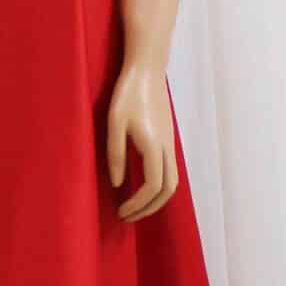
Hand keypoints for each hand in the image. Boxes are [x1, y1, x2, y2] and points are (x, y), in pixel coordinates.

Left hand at [105, 60, 178, 220]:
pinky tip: (141, 185)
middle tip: (128, 216)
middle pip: (168, 190)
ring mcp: (170, 143)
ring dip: (156, 199)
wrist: (147, 70)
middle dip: (149, 208)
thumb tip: (118, 184)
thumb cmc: (127, 94)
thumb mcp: (114, 123)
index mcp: (153, 145)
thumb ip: (115, 154)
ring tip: (136, 206)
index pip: (153, 186)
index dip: (138, 204)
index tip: (121, 211)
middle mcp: (166, 148)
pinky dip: (159, 186)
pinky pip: (169, 170)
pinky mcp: (168, 139)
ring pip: (172, 181)